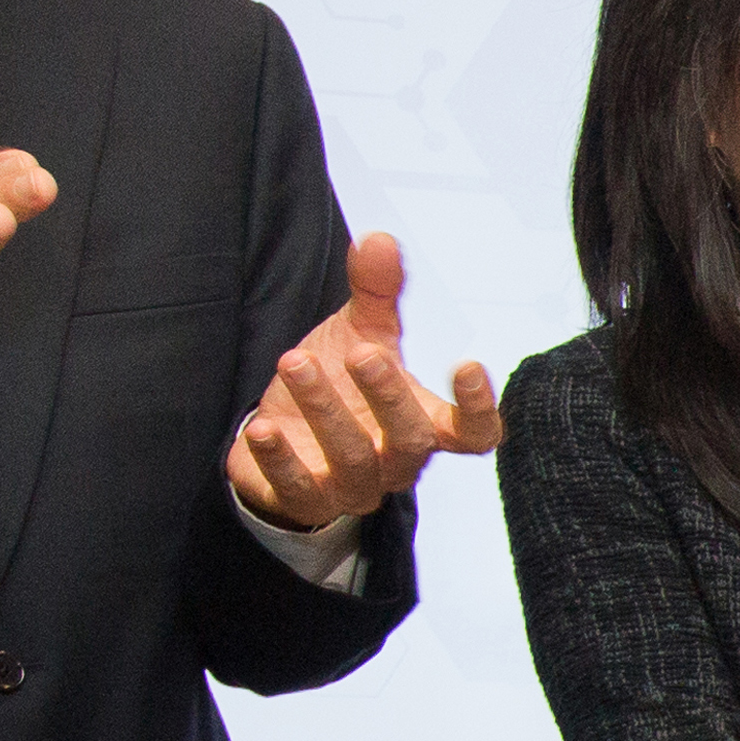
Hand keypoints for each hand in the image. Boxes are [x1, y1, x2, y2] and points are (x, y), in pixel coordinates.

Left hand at [228, 230, 500, 533]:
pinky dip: (280, 458)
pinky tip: (262, 426)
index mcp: (425, 424)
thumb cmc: (338, 387)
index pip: (474, 432)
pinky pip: (300, 488)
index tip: (465, 363)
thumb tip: (380, 240)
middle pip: (412, 442)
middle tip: (362, 353)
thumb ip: (375, 294)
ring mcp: (354, 487)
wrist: (283, 436)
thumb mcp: (359, 334)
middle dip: (388, 397)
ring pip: (355, 461)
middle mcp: (397, 461)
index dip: (478, 407)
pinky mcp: (307, 500)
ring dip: (325, 411)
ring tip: (295, 363)